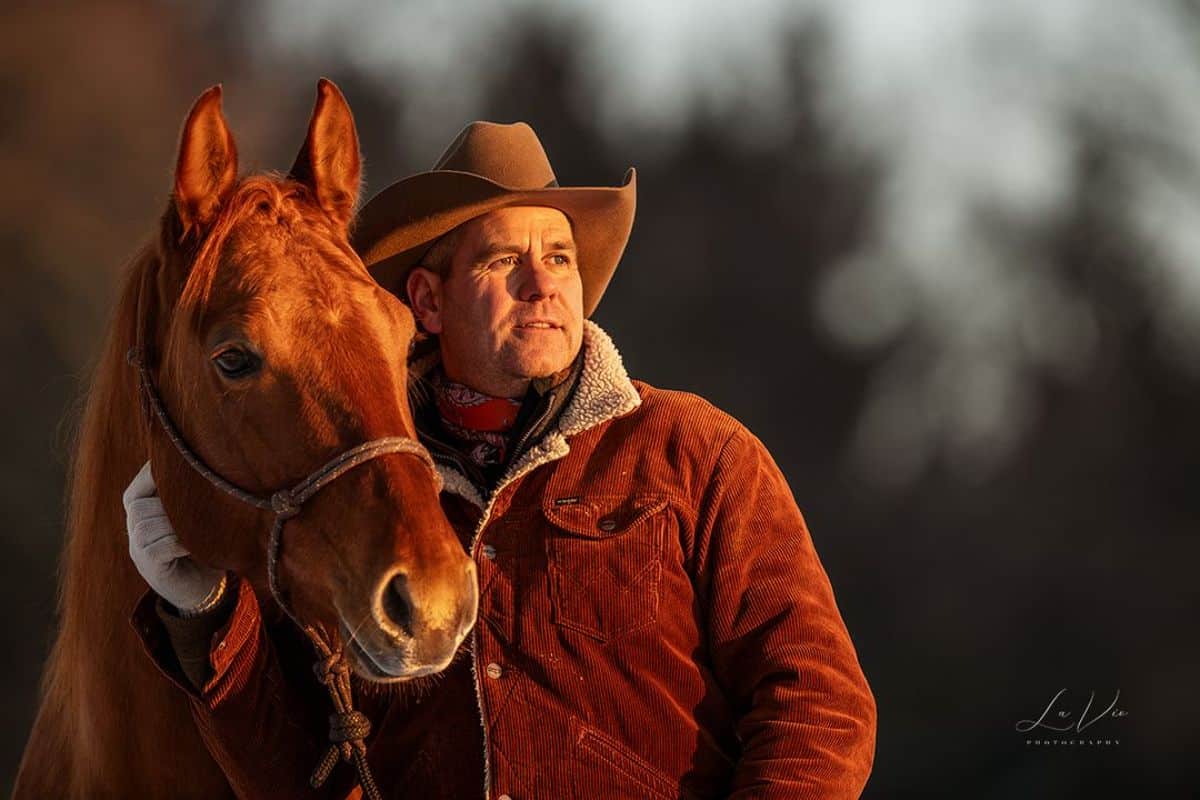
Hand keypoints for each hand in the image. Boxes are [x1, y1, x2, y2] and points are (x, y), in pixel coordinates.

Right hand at [123, 460, 226, 614]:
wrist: (206, 586)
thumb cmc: (203, 542)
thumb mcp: (193, 513)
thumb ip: (188, 492)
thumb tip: (200, 457)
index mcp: (142, 511)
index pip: (138, 487)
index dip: (156, 476)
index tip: (183, 468)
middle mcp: (134, 529)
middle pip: (140, 505)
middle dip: (170, 503)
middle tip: (199, 509)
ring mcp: (138, 549)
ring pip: (146, 526)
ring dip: (175, 524)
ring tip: (198, 529)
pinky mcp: (150, 568)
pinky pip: (157, 548)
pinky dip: (178, 544)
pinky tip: (194, 546)